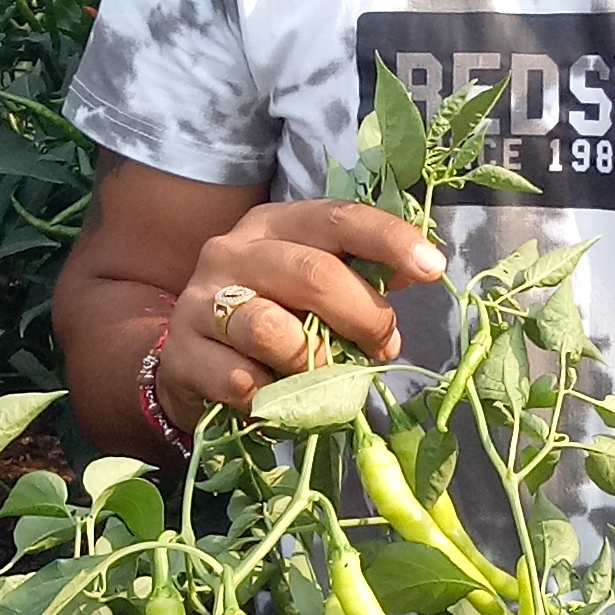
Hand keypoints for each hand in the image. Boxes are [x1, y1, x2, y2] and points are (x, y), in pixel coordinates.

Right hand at [155, 199, 445, 416]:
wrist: (187, 360)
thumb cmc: (269, 318)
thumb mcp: (312, 288)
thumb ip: (361, 277)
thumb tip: (421, 269)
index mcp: (274, 225)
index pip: (337, 218)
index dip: (388, 239)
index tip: (433, 267)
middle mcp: (232, 252)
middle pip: (312, 273)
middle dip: (363, 315)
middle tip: (383, 346)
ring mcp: (200, 301)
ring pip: (270, 328)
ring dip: (313, 361)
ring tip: (322, 375)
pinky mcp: (181, 353)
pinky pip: (241, 379)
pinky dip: (271, 395)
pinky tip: (274, 394)